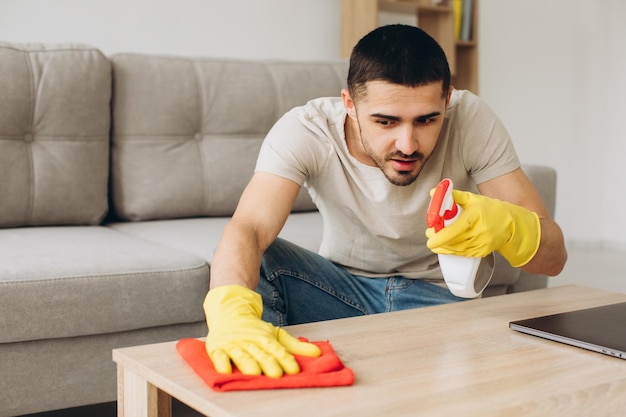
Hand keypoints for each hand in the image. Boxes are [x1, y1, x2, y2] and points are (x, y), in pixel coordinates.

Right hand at [203, 285, 320, 377]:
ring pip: (241, 355)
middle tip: (276, 374)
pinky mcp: (217, 348)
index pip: (277, 349)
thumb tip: (318, 354)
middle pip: (260, 354)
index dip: (285, 359)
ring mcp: (233, 344)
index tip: (294, 369)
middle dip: (268, 363)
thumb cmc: (254, 329)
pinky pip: (219, 356)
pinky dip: (221, 362)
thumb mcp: (276, 334)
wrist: (229, 310)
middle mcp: (250, 341)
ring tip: (253, 373)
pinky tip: (224, 370)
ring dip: (247, 364)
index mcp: (265, 338)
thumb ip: (295, 347)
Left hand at [425, 190, 540, 266]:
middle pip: (454, 242)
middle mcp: (480, 232)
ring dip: (444, 247)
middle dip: (439, 240)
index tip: (429, 239)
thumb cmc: (490, 209)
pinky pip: (464, 254)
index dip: (441, 237)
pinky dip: (454, 250)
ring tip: (437, 239)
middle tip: (430, 234)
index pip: (455, 230)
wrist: (511, 223)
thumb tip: (434, 192)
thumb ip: (453, 196)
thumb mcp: (472, 199)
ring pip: (457, 250)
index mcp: (475, 216)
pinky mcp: (483, 251)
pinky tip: (449, 244)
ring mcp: (482, 243)